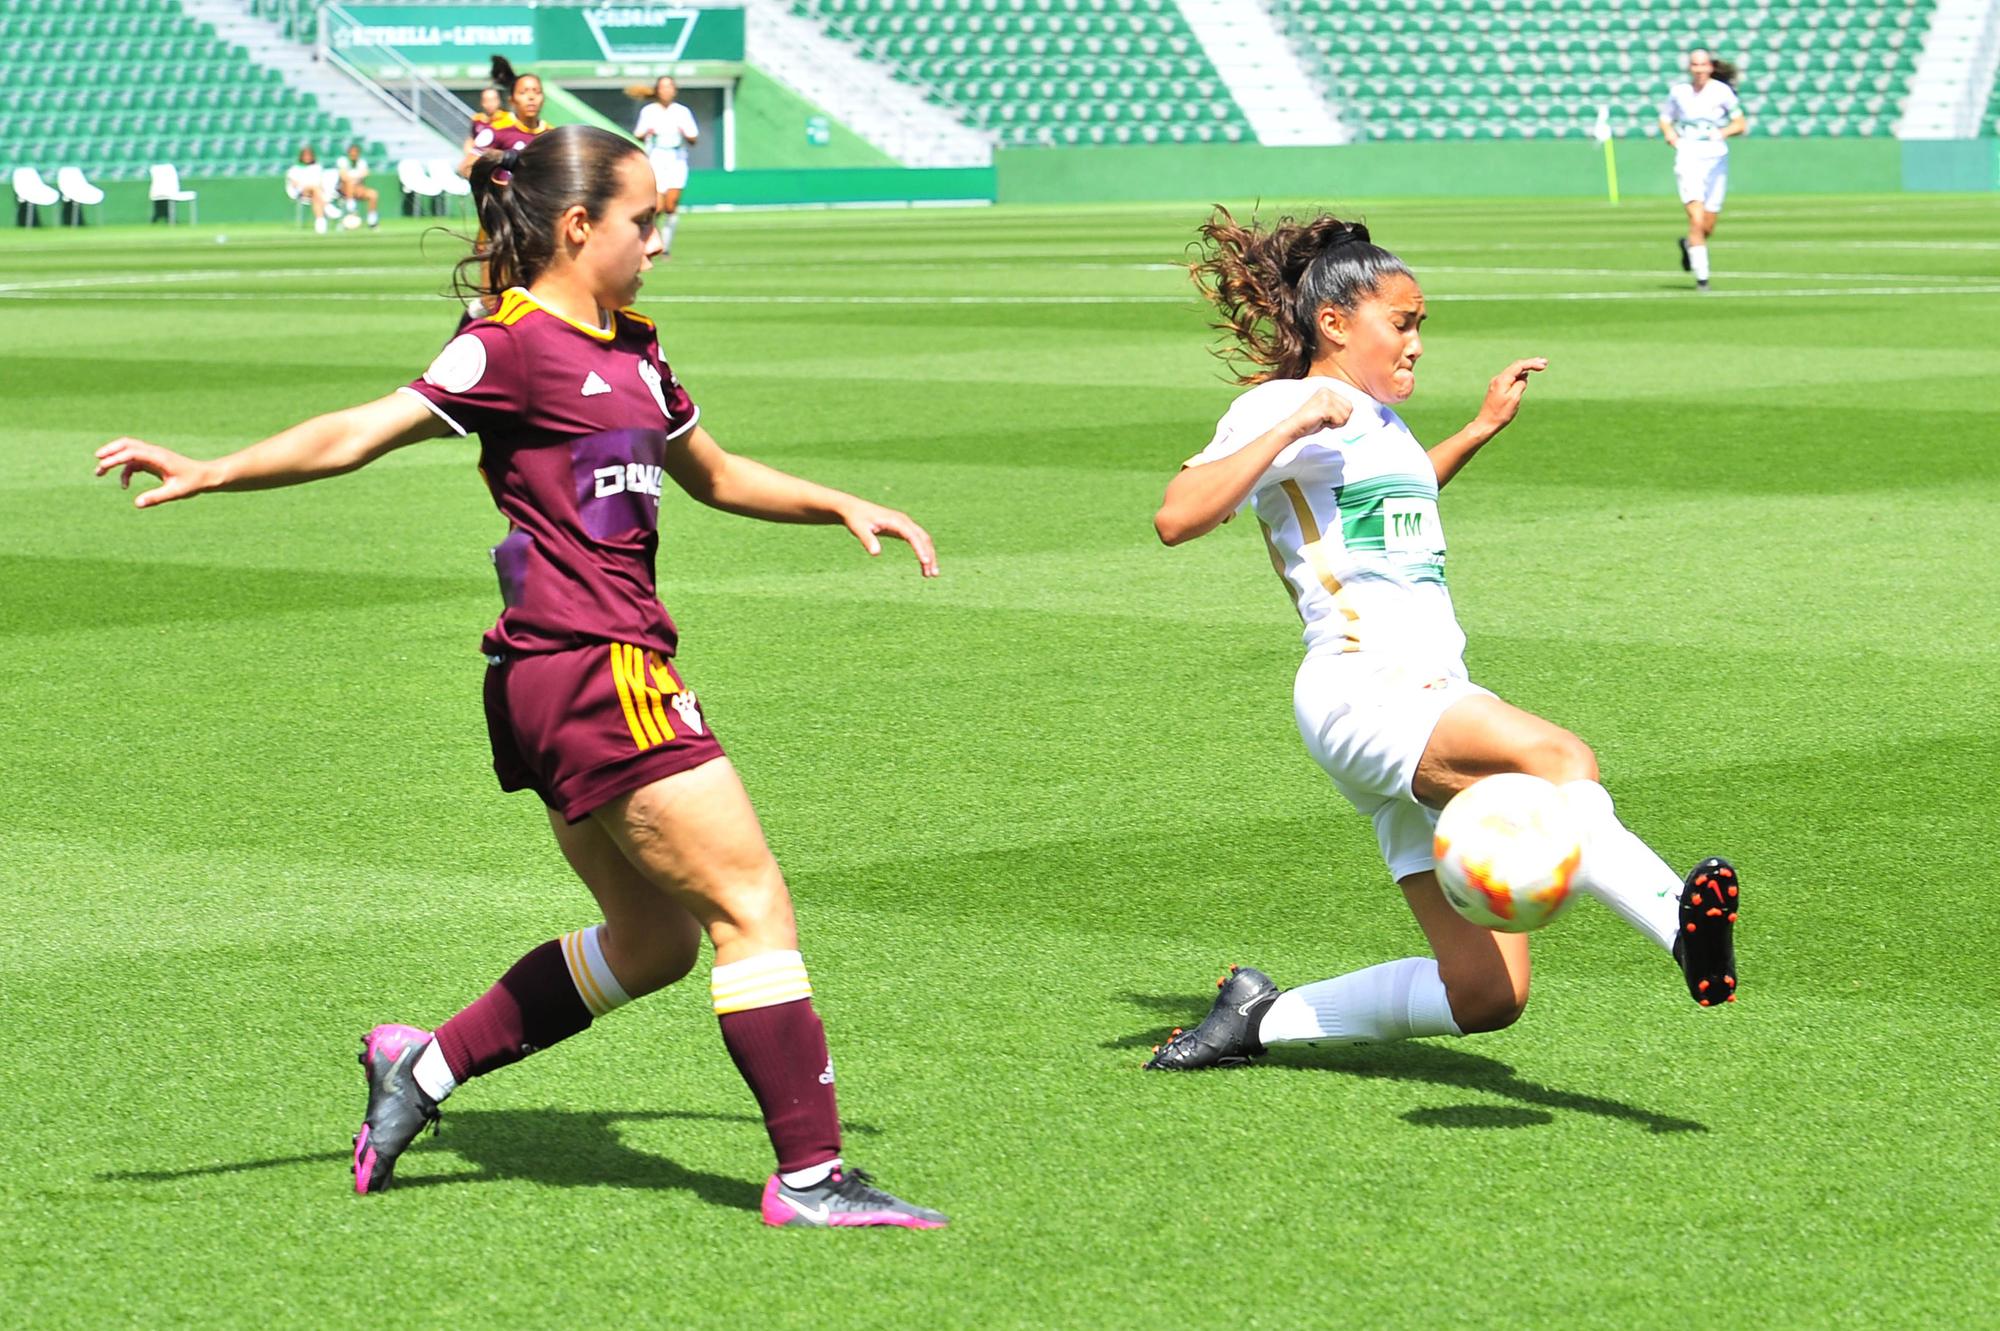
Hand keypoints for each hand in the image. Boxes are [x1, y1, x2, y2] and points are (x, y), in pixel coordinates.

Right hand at [93, 437, 217, 507]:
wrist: (205, 476)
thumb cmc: (192, 483)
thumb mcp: (175, 492)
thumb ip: (156, 497)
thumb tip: (137, 504)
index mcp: (158, 457)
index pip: (132, 452)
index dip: (116, 458)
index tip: (102, 466)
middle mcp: (153, 453)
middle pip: (126, 444)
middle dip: (110, 451)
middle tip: (97, 461)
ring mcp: (152, 456)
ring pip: (128, 451)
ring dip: (113, 459)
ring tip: (99, 472)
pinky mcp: (152, 462)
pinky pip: (133, 462)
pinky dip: (125, 471)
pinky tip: (124, 485)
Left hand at [840, 501, 938, 577]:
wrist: (853, 508)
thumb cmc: (856, 519)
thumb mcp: (859, 529)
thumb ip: (867, 540)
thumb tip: (876, 553)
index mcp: (895, 520)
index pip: (912, 535)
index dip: (920, 548)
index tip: (925, 562)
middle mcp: (904, 521)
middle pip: (923, 538)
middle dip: (930, 555)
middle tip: (932, 574)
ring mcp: (905, 524)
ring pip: (924, 540)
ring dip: (929, 555)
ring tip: (931, 575)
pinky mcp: (903, 529)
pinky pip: (918, 541)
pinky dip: (923, 552)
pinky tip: (923, 566)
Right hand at [1284, 386, 1352, 440]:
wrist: (1293, 427)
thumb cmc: (1309, 422)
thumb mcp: (1325, 410)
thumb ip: (1336, 408)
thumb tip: (1352, 410)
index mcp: (1327, 390)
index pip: (1348, 404)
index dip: (1340, 415)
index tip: (1326, 417)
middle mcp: (1327, 391)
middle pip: (1349, 409)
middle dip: (1339, 419)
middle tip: (1324, 420)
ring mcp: (1326, 398)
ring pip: (1345, 415)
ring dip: (1335, 423)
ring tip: (1321, 420)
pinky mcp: (1325, 407)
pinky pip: (1339, 420)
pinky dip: (1331, 425)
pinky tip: (1320, 422)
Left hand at [1474, 359, 1546, 433]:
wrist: (1486, 424)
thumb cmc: (1500, 413)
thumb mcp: (1514, 399)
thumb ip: (1520, 385)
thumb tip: (1523, 378)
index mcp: (1502, 380)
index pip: (1519, 366)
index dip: (1532, 364)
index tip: (1544, 366)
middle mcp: (1498, 379)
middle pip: (1516, 366)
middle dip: (1531, 363)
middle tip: (1545, 362)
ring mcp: (1497, 384)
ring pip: (1514, 372)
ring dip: (1526, 368)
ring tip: (1539, 366)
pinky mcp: (1497, 389)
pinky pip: (1510, 378)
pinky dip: (1520, 375)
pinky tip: (1525, 375)